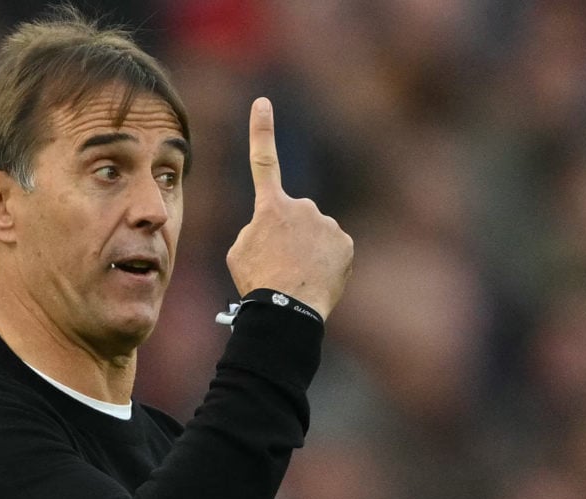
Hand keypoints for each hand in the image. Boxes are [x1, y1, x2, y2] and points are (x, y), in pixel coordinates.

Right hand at [226, 97, 352, 319]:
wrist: (287, 309)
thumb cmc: (257, 282)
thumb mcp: (239, 252)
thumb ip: (256, 230)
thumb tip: (276, 230)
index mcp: (270, 207)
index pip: (263, 160)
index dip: (261, 130)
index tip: (262, 102)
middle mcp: (302, 207)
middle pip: (294, 216)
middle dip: (288, 235)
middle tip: (279, 265)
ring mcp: (327, 224)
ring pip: (315, 233)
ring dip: (307, 250)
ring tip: (296, 276)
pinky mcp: (345, 242)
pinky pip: (333, 249)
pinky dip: (325, 262)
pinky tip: (314, 279)